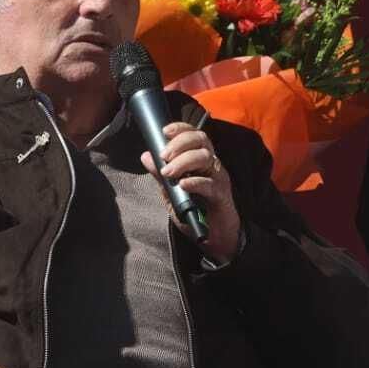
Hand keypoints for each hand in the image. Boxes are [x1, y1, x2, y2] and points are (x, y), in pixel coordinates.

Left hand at [141, 122, 241, 264]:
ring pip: (205, 157)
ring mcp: (219, 179)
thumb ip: (161, 176)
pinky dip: (195, 181)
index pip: (194, 134)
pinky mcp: (222, 196)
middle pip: (201, 140)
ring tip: (169, 172)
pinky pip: (210, 184)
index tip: (165, 131)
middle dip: (179, 144)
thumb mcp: (172, 193)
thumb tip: (146, 156)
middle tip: (163, 156)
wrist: (214, 238)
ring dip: (184, 161)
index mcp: (201, 160)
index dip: (181, 129)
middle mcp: (212, 165)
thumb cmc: (195, 212)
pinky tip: (183, 184)